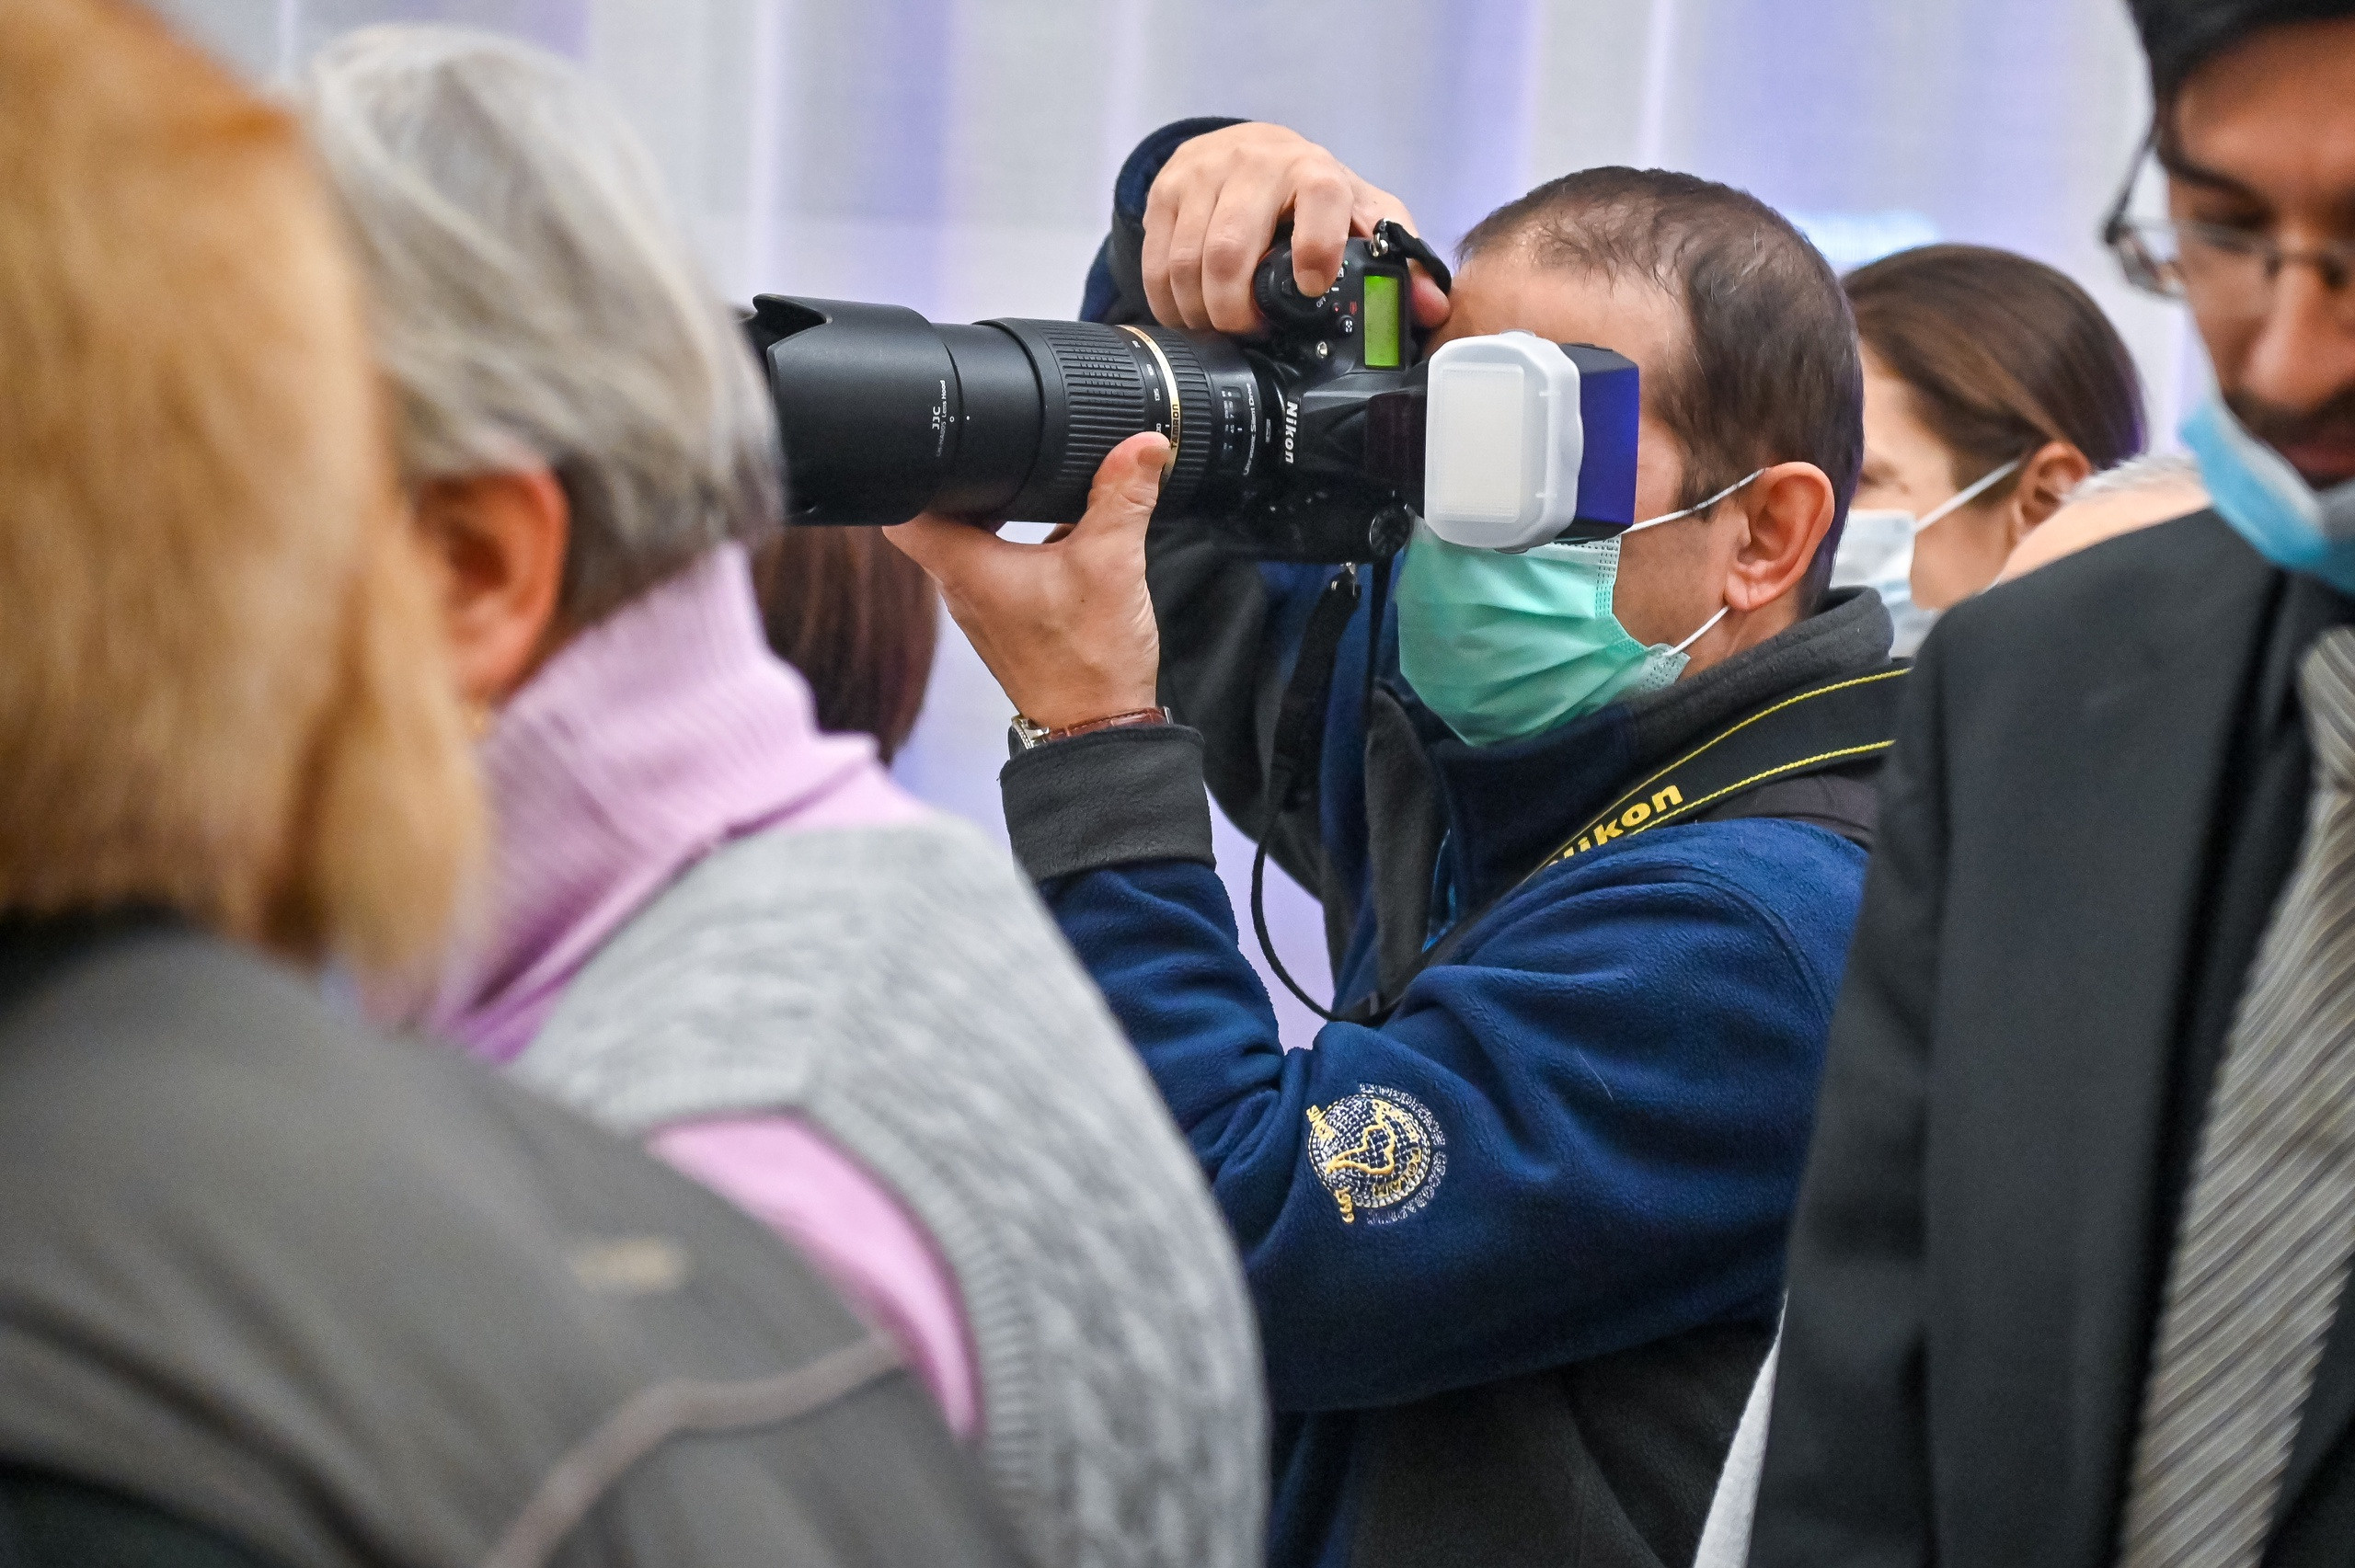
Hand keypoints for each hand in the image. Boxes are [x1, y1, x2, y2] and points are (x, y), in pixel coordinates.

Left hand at [885, 432, 1168, 732]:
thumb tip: (1141, 446)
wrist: (1099, 728)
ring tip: (1026, 491)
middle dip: (965, 485)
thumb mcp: (1113, 564)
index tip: (950, 449)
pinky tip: (1054, 536)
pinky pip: (994, 568)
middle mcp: (961, 589)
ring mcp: (980, 607)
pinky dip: (1014, 545)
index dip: (919, 470)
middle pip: (935, 520)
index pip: (903, 509)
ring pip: (965, 544)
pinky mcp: (1004, 620)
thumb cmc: (1089, 664)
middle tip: (1000, 461)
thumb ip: (1123, 497)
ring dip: (991, 515)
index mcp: (967, 569)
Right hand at [1143, 122, 1451, 335]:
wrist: (1247, 151)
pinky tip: (1190, 317)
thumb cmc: (1309, 195)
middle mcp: (1255, 164)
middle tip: (1250, 335)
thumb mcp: (1360, 216)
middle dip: (1236, 312)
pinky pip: (1155, 266)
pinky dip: (1169, 305)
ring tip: (1219, 331)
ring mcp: (1202, 176)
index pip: (1320, 198)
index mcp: (1314, 170)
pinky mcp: (1163, 193)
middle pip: (1230, 252)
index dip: (1316, 246)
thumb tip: (1431, 310)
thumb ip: (1397, 258)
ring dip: (1200, 314)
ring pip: (1185, 265)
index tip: (1311, 288)